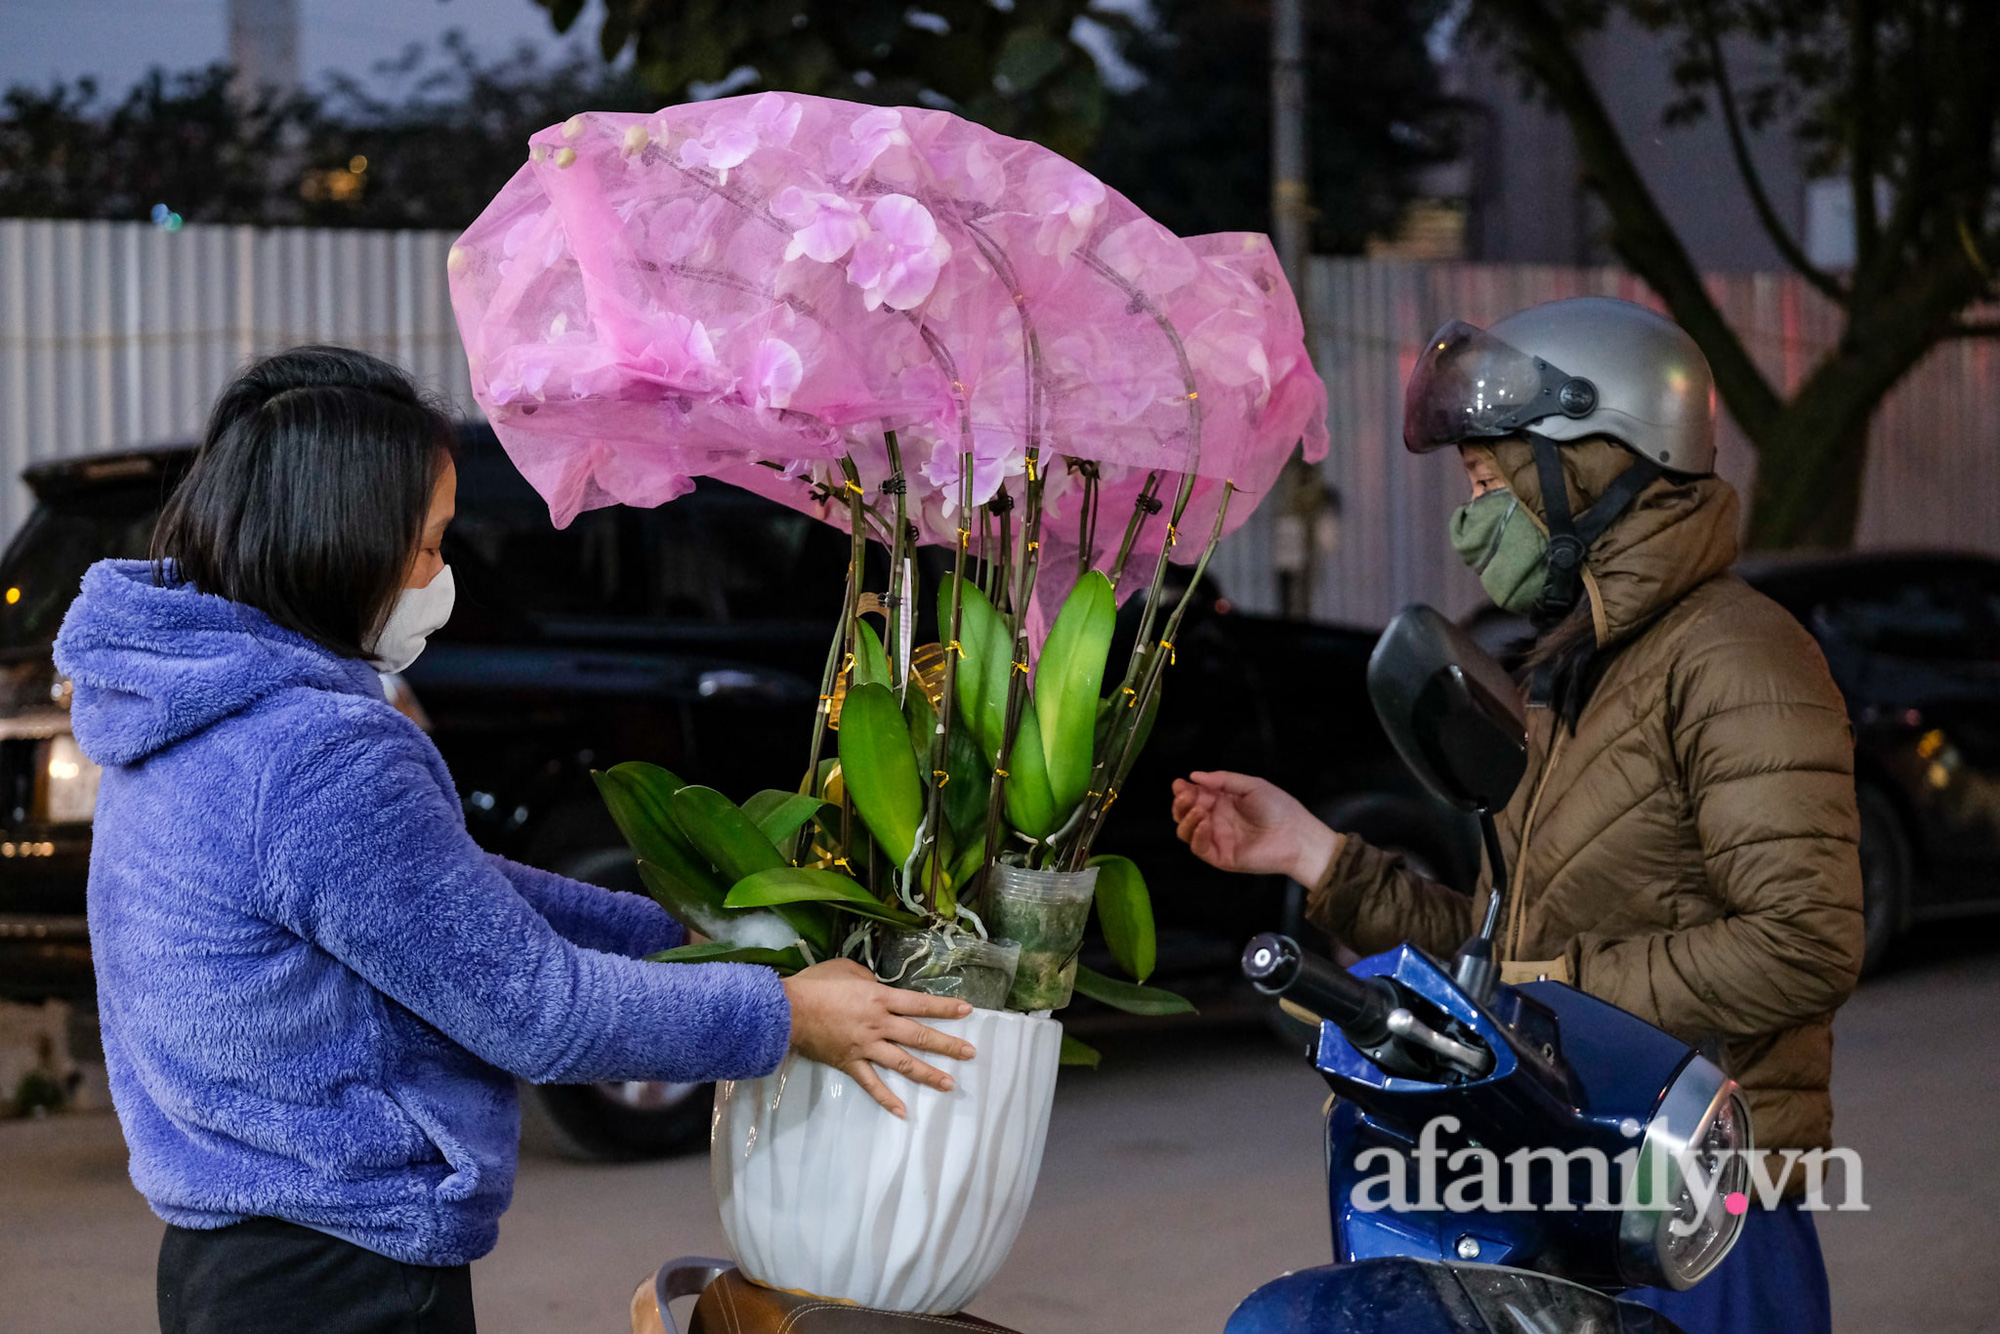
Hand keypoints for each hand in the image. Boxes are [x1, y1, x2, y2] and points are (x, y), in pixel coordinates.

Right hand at [781, 959, 975, 1118]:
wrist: (787, 1011)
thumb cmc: (816, 984)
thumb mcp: (847, 970)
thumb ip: (869, 981)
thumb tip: (879, 989)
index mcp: (880, 998)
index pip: (920, 1004)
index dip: (945, 1007)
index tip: (968, 1011)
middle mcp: (879, 1024)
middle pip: (919, 1035)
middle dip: (947, 1044)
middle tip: (970, 1053)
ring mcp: (866, 1047)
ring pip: (903, 1063)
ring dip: (927, 1074)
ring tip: (949, 1084)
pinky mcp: (850, 1063)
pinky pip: (871, 1084)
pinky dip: (886, 1099)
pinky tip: (903, 1111)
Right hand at [1171, 770, 1340, 885]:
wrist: (1297, 835)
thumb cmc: (1279, 807)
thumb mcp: (1251, 785)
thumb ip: (1223, 780)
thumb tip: (1194, 776)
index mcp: (1222, 802)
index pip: (1194, 796)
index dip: (1184, 790)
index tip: (1180, 783)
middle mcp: (1216, 820)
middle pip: (1185, 813)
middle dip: (1180, 803)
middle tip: (1186, 796)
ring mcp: (1217, 839)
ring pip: (1186, 831)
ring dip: (1186, 818)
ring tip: (1198, 810)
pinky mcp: (1221, 856)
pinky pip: (1199, 847)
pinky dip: (1196, 835)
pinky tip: (1204, 823)